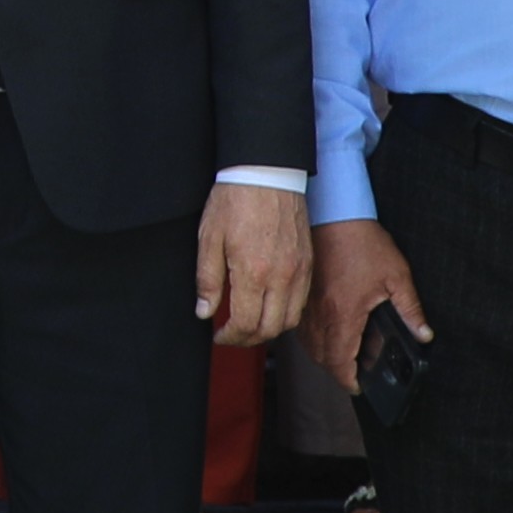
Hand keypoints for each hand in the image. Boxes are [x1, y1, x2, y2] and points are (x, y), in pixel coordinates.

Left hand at [194, 183, 311, 348]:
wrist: (267, 172)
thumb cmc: (236, 199)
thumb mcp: (209, 238)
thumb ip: (207, 280)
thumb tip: (205, 311)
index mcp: (253, 273)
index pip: (245, 324)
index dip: (229, 337)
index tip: (218, 335)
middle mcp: (281, 277)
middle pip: (270, 329)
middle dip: (248, 339)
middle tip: (232, 335)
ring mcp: (299, 270)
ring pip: (290, 319)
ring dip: (270, 329)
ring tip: (251, 324)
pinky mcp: (308, 262)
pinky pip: (301, 300)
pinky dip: (287, 312)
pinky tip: (270, 305)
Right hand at [299, 218, 424, 389]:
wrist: (334, 214)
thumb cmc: (363, 242)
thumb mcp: (397, 275)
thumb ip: (410, 309)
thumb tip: (423, 334)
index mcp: (344, 313)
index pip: (339, 361)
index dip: (348, 379)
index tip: (358, 385)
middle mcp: (319, 313)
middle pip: (321, 358)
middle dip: (337, 370)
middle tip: (355, 370)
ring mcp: (307, 305)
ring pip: (308, 345)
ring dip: (324, 355)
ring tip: (344, 352)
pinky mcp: (301, 295)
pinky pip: (302, 327)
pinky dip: (314, 337)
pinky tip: (329, 330)